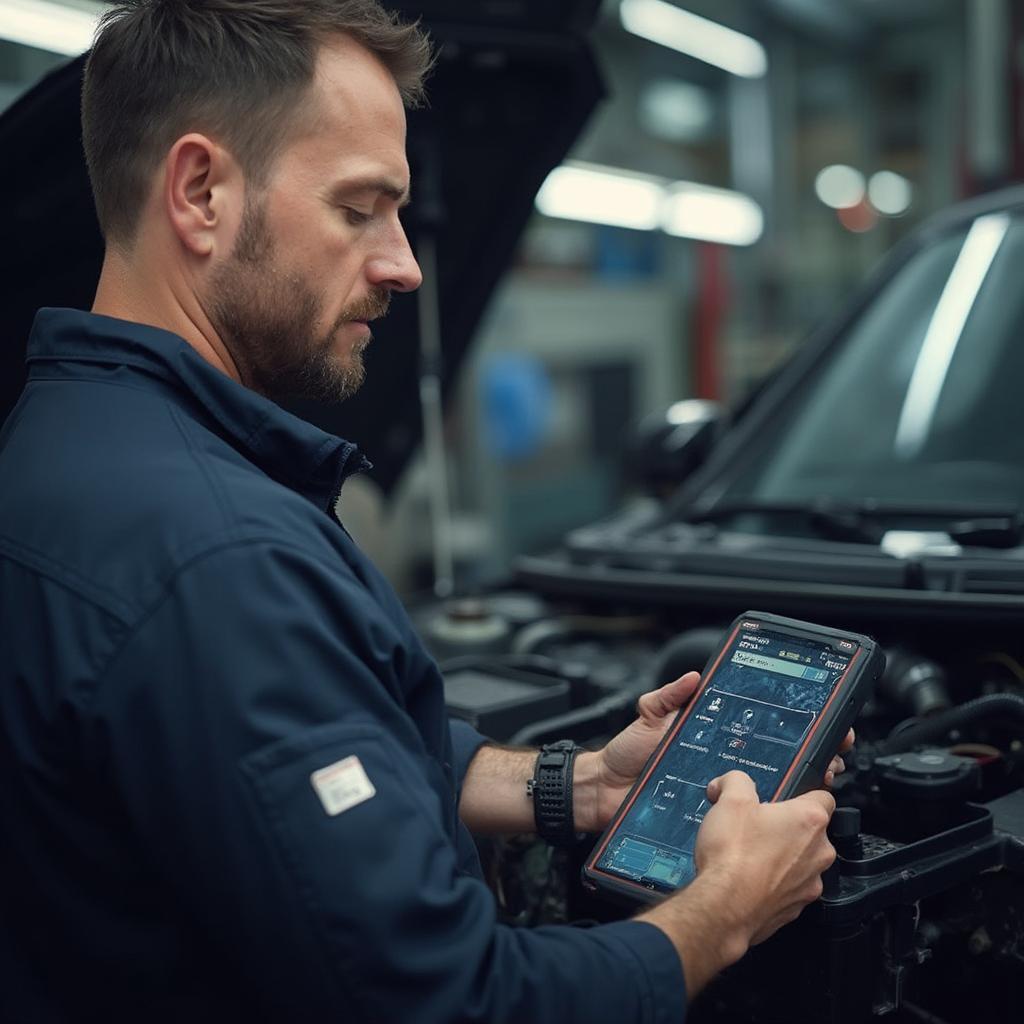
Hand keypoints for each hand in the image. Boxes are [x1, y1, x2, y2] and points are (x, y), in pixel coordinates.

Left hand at [575, 672, 853, 832]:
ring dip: (799, 785)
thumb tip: (693, 677)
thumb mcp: (648, 717)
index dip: (790, 728)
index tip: (820, 721)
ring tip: (819, 776)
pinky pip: (745, 816)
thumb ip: (667, 697)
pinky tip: (783, 809)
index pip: (759, 731)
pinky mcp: (715, 819)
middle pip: (777, 762)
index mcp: (713, 740)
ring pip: (770, 791)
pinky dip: (767, 814)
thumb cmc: (626, 756)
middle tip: (830, 751)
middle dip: (809, 756)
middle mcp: (724, 767)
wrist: (604, 793)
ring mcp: (722, 794)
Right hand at [638, 770, 835, 996]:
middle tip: (756, 824)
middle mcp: (819, 852)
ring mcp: (810, 883)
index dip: (803, 792)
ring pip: (801, 860)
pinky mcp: (797, 908)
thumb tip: (729, 783)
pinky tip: (748, 878)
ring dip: (782, 855)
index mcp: (810, 820)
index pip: (823, 796)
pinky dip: (773, 881)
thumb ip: (736, 781)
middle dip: (786, 826)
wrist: (724, 907)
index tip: (783, 796)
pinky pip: (789, 886)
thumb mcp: (730, 800)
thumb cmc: (733, 853)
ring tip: (748, 853)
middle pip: (810, 830)